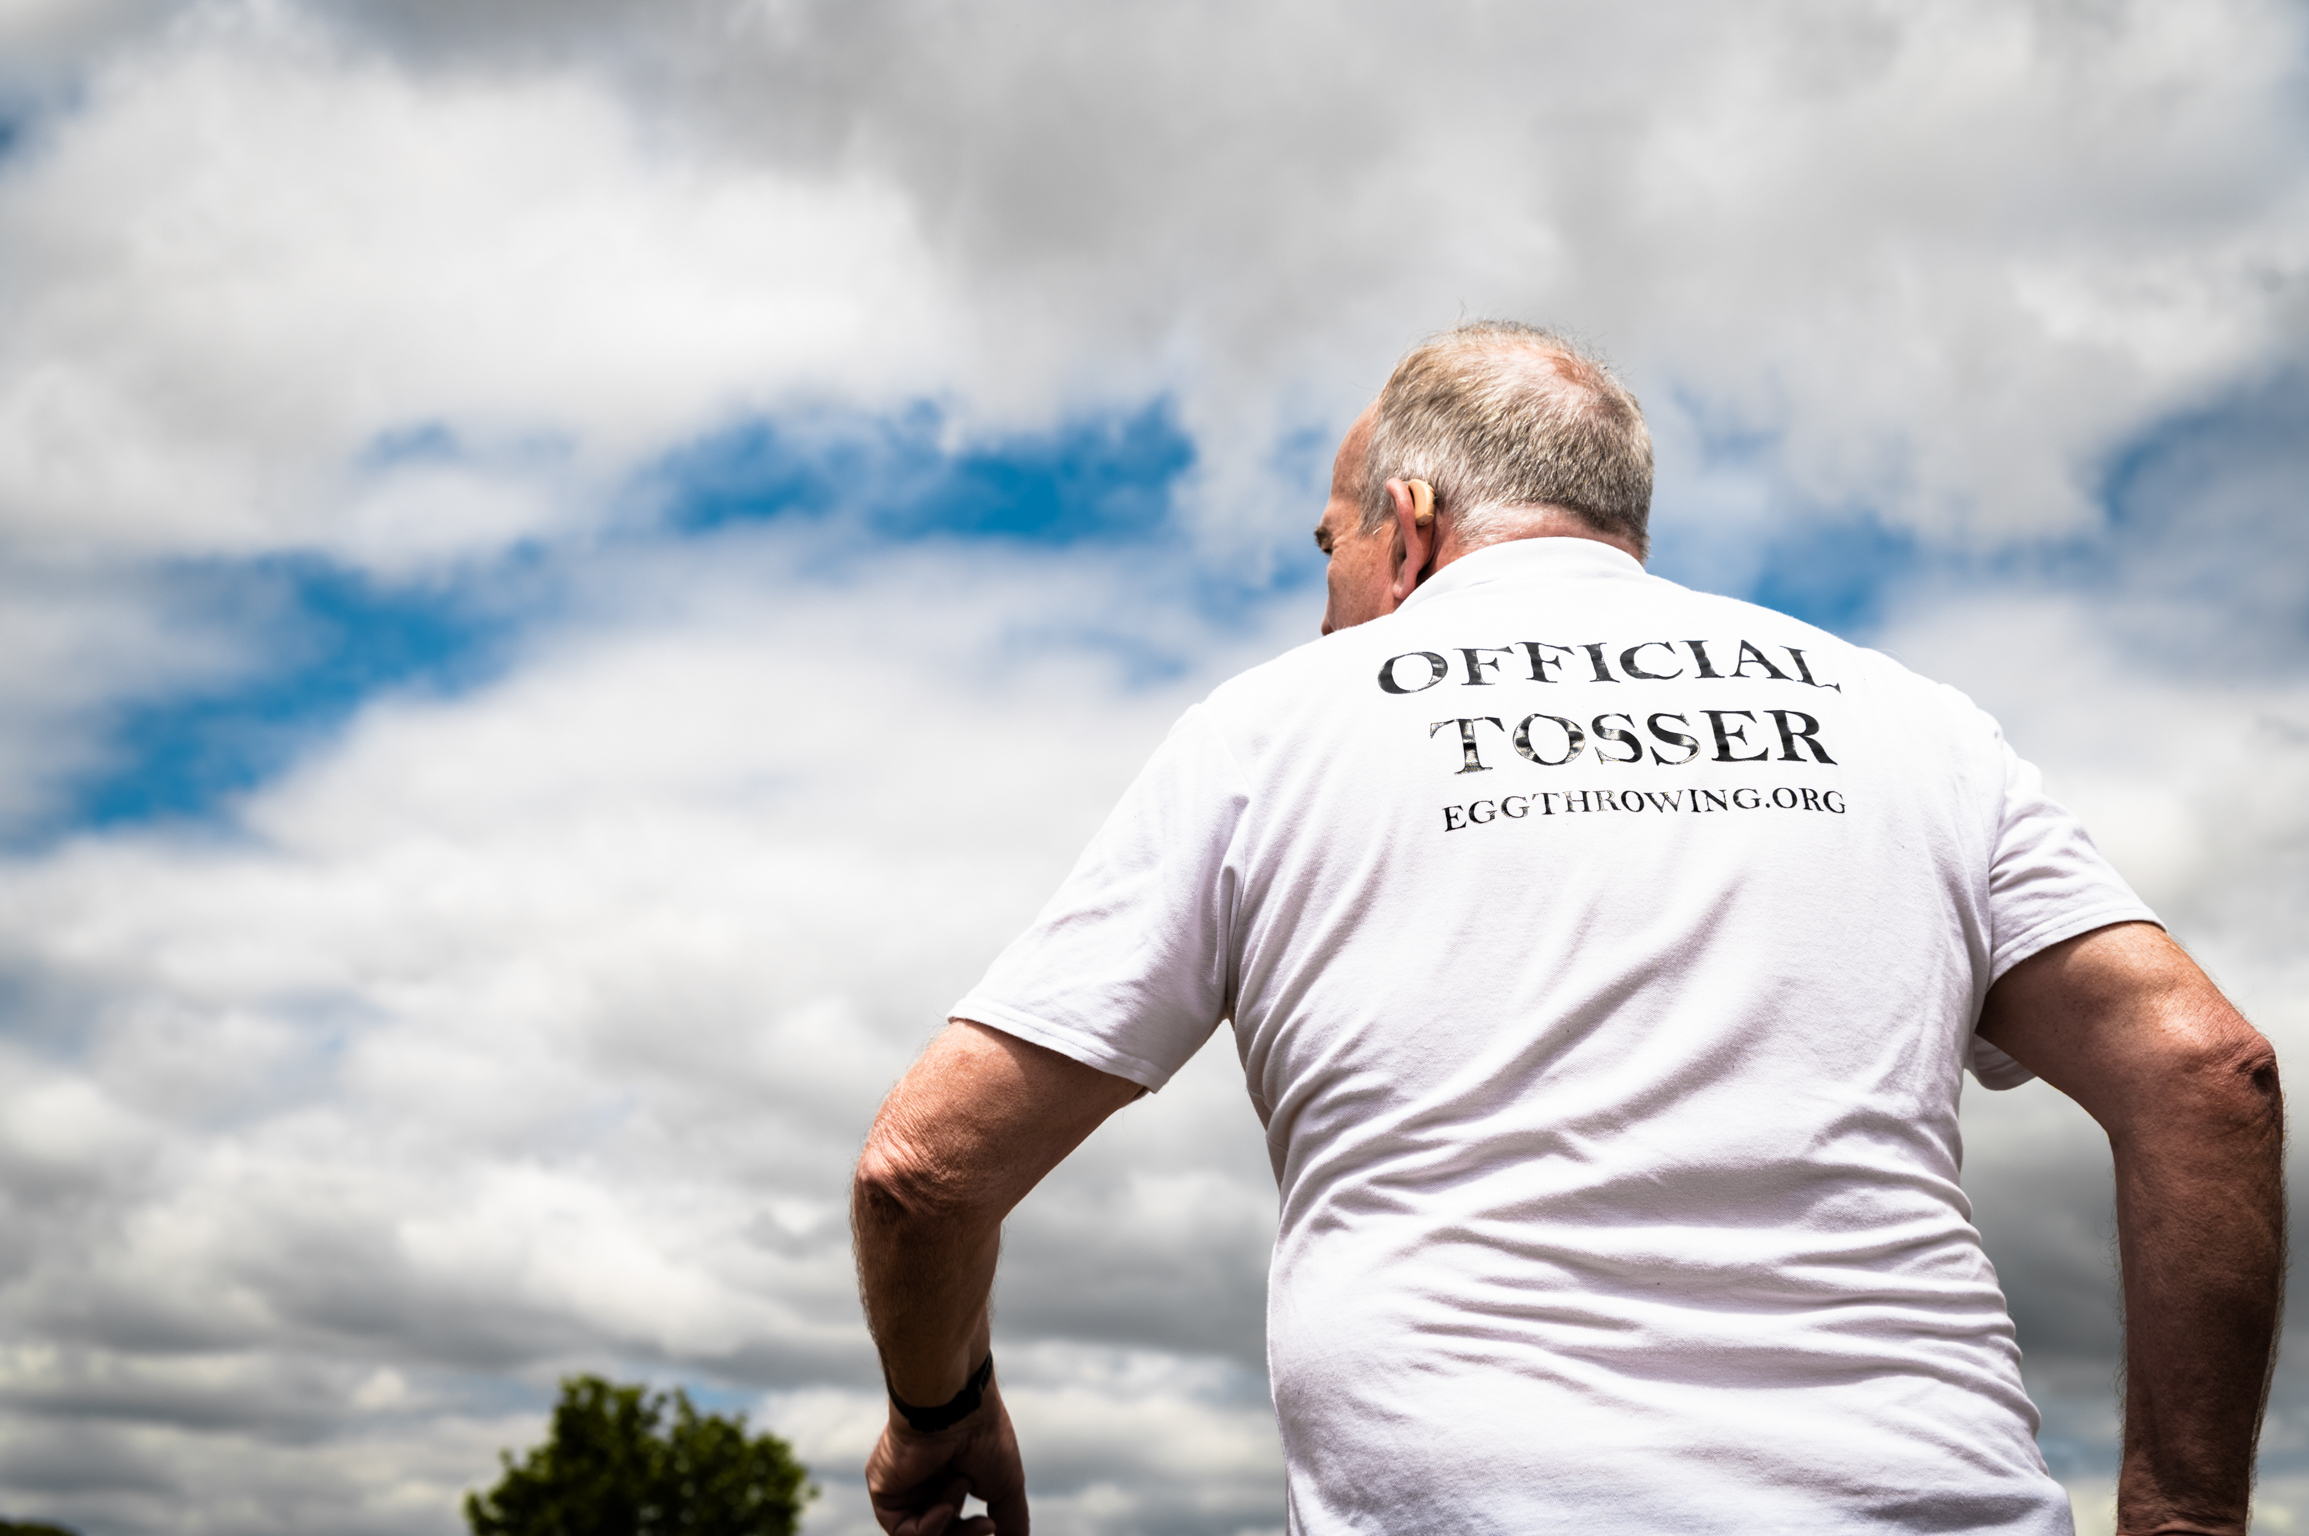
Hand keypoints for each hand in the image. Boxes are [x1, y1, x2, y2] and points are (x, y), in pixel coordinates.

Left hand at [865, 1383, 1028, 1535]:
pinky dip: (928, 1527)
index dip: (972, 1532)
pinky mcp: (883, 1489)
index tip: (993, 1528)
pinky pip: (902, 1532)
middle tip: (988, 1527)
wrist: (959, 1407)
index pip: (954, 1523)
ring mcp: (902, 1487)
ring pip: (921, 1535)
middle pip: (939, 1532)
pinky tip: (943, 1503)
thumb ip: (1010, 1520)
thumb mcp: (1005, 1486)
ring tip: (962, 1485)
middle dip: (964, 1535)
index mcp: (948, 1478)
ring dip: (949, 1526)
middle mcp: (922, 1483)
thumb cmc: (985, 1436)